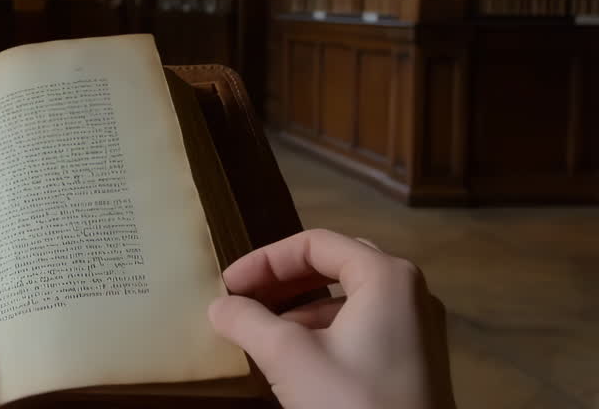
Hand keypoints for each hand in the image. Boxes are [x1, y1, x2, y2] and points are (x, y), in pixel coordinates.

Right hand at [207, 229, 453, 408]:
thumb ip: (247, 321)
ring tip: (264, 331)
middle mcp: (411, 292)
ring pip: (349, 298)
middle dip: (283, 280)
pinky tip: (297, 359)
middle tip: (245, 298)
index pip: (315, 244)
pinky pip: (365, 326)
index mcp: (387, 276)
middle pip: (335, 264)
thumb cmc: (351, 403)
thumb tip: (218, 307)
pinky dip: (326, 330)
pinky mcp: (417, 361)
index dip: (265, 260)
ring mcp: (419, 328)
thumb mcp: (287, 356)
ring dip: (301, 308)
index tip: (229, 285)